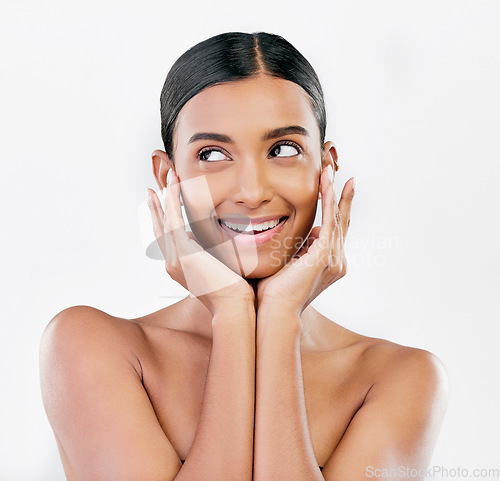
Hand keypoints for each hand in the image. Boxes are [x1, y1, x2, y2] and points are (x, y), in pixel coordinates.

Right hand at [146, 171, 254, 315]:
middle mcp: (173, 263)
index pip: (167, 238)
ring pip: (166, 222)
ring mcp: (175, 259)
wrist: (232, 306)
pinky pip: (173, 222)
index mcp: (180, 266)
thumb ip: (209, 251)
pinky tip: (172, 188)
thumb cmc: (230, 291)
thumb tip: (207, 237)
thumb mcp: (217, 267)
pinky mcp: (183, 254)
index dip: (162, 220)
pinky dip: (172, 203)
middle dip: (156, 207)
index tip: (160, 205)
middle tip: (151, 190)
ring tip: (166, 179)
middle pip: (160, 229)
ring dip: (166, 198)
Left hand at [256, 166, 354, 316]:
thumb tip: (310, 233)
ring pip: (337, 217)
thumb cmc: (275, 291)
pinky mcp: (326, 254)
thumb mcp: (291, 262)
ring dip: (334, 192)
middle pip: (342, 221)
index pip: (336, 230)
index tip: (334, 189)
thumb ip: (302, 247)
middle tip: (342, 174)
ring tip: (331, 170)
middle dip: (342, 196)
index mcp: (329, 263)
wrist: (275, 310)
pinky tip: (327, 182)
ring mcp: (334, 258)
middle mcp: (337, 260)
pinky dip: (329, 199)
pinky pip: (331, 220)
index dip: (337, 208)